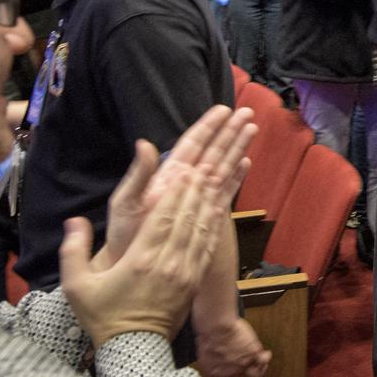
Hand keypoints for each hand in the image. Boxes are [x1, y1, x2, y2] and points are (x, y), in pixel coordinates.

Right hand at [61, 167, 220, 346]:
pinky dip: (214, 226)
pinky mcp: (194, 282)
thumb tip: (74, 221)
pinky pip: (207, 248)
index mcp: (141, 260)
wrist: (133, 352)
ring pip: (201, 230)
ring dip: (208, 202)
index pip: (164, 217)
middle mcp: (168, 263)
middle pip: (187, 218)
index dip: (176, 191)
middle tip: (205, 163)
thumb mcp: (76, 286)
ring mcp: (185, 274)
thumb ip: (74, 250)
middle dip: (196, 189)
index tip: (185, 169)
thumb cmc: (103, 317)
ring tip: (215, 178)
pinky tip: (219, 209)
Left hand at [101, 104, 255, 267]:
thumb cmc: (125, 235)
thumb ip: (138, 174)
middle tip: (247, 113)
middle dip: (229, 132)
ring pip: (221, 168)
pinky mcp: (203, 215)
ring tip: (252, 130)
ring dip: (236, 149)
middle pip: (212, 152)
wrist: (132, 267)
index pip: (192, 144)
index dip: (208, 127)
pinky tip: (245, 164)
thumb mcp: (126, 202)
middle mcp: (185, 183)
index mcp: (168, 175)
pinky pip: (224, 192)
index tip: (224, 110)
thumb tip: (144, 143)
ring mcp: (195, 198)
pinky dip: (235, 178)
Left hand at [196, 318, 272, 376]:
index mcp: (216, 375)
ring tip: (260, 362)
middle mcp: (230, 374)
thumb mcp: (203, 353)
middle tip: (251, 372)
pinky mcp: (253, 354)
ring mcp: (243, 365)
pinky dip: (266, 357)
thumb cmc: (207, 335)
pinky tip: (265, 353)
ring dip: (259, 370)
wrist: (216, 327)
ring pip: (255, 375)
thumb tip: (215, 360)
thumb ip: (211, 362)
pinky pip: (263, 359)